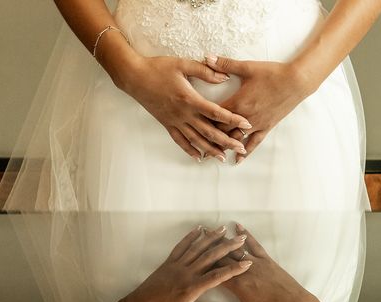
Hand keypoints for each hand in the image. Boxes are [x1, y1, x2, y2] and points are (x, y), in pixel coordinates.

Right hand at [119, 55, 251, 161]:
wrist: (134, 77)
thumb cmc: (158, 68)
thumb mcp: (183, 64)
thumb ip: (205, 71)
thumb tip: (225, 76)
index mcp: (190, 99)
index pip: (216, 112)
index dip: (233, 119)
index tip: (246, 124)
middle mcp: (183, 114)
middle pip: (209, 131)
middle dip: (227, 141)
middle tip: (241, 148)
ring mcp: (175, 121)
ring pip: (195, 140)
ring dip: (210, 150)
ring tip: (222, 158)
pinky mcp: (167, 124)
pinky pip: (180, 141)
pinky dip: (189, 150)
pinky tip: (198, 157)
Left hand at [121, 224, 253, 301]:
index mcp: (191, 289)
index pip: (217, 276)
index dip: (234, 269)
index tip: (247, 262)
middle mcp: (185, 273)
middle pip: (210, 256)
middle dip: (227, 247)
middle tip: (240, 239)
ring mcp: (175, 266)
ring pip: (196, 248)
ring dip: (210, 237)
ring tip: (223, 229)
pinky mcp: (167, 263)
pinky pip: (181, 247)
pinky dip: (190, 237)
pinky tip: (198, 230)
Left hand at [203, 54, 315, 163]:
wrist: (296, 81)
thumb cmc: (272, 73)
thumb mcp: (247, 67)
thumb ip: (225, 64)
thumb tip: (206, 57)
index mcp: (237, 102)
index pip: (214, 115)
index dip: (202, 121)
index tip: (190, 126)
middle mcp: (244, 117)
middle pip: (222, 130)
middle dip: (209, 138)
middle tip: (195, 146)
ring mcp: (256, 124)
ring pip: (236, 139)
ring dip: (223, 148)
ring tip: (211, 156)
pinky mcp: (266, 127)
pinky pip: (254, 143)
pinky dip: (245, 152)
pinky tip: (237, 160)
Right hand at [203, 222, 318, 301]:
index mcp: (238, 285)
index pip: (215, 274)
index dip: (202, 267)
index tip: (189, 260)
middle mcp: (245, 270)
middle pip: (222, 258)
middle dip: (209, 250)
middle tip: (195, 241)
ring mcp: (256, 263)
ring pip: (236, 249)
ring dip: (223, 240)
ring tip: (210, 231)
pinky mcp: (267, 260)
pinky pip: (254, 245)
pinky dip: (246, 235)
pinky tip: (238, 227)